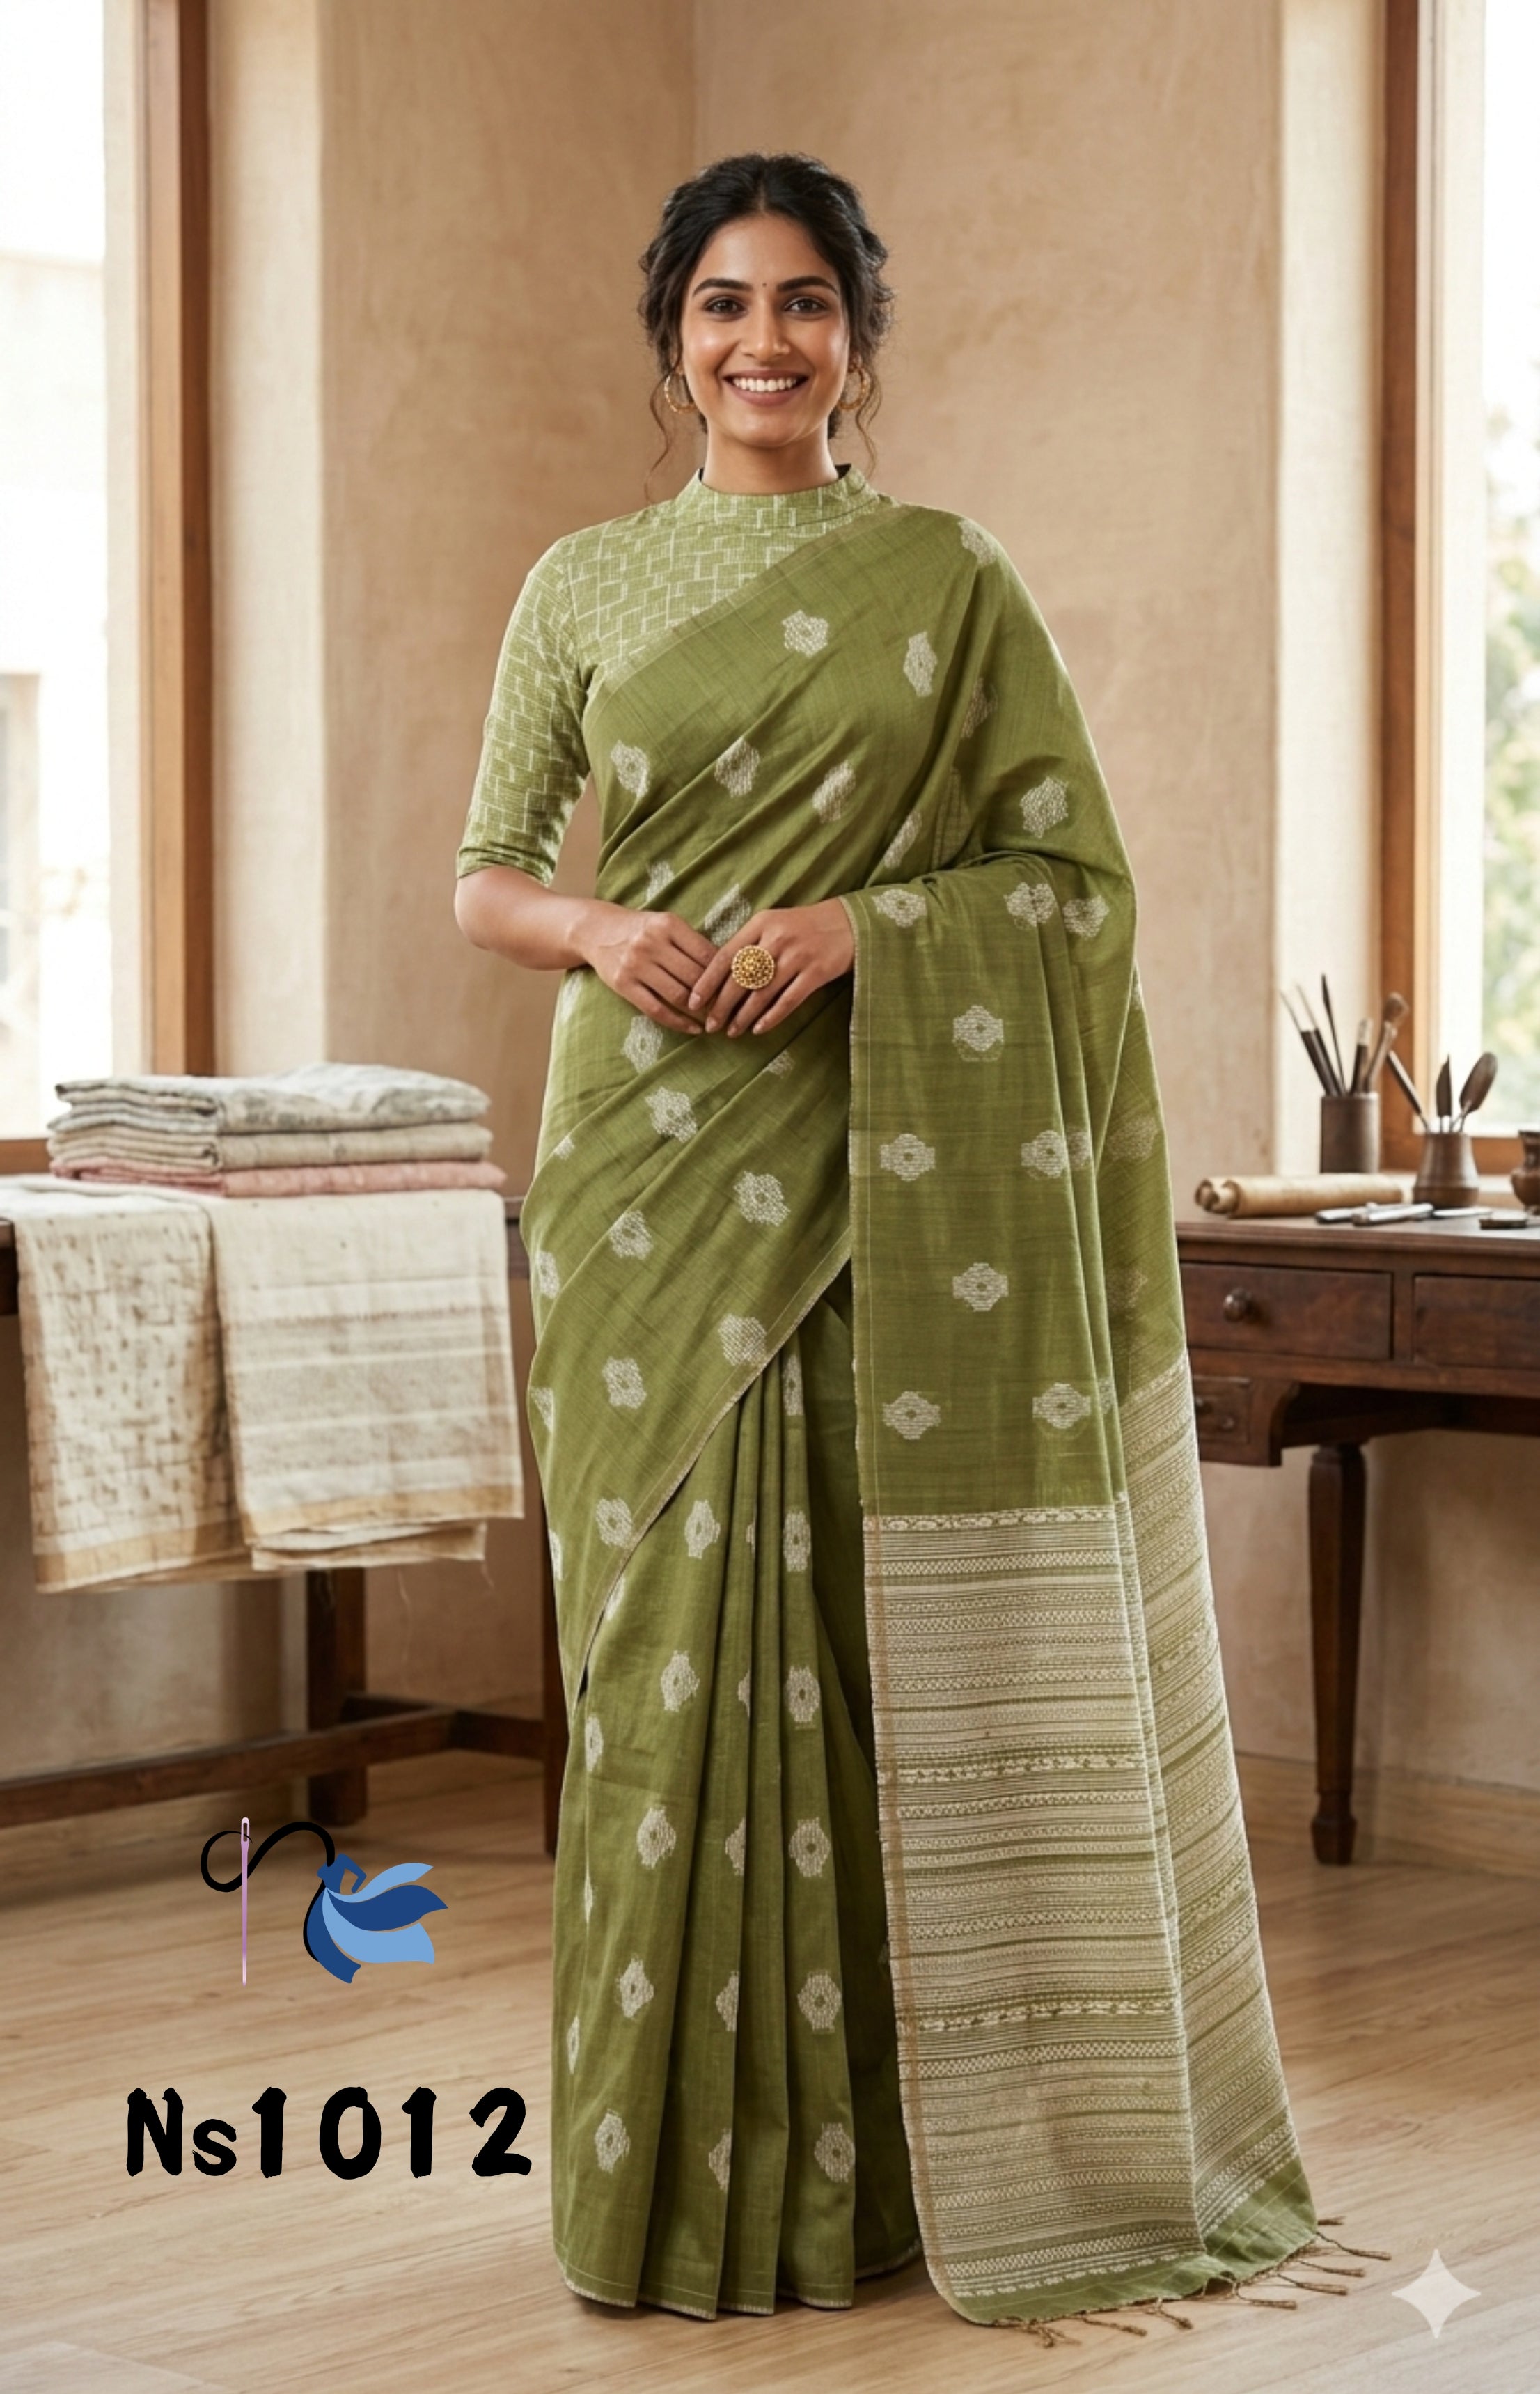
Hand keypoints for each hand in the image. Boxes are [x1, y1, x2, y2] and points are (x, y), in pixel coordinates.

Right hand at [579, 900, 718, 1033]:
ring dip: (700, 1012)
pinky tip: (694, 1029)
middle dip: (715, 996)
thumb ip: (692, 943)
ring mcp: (636, 965)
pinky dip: (678, 1022)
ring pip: (678, 995)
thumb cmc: (642, 929)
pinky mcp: (624, 984)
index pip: (705, 953)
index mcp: (668, 925)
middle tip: (731, 1009)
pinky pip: (656, 1009)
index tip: (737, 988)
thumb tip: (727, 970)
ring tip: (716, 1020)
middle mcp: (651, 943)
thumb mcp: (666, 924)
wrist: (596, 930)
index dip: (724, 974)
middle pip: (694, 976)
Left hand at [687, 899, 854, 1036]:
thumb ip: (749, 944)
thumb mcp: (773, 923)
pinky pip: (788, 1001)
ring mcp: (798, 955)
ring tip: (732, 1031)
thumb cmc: (803, 926)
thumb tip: (718, 977)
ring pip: (762, 993)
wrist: (849, 923)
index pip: (725, 956)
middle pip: (741, 978)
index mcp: (761, 923)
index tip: (694, 1002)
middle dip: (722, 1006)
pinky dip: (772, 1017)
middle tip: (710, 1025)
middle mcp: (777, 938)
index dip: (707, 982)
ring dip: (744, 1016)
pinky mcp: (817, 972)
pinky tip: (759, 1029)